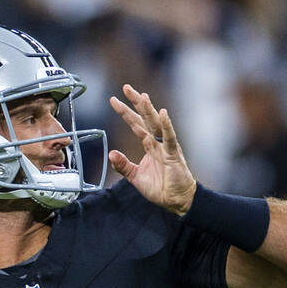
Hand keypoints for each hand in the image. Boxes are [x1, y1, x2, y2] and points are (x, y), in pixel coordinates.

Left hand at [108, 85, 196, 214]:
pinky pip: (169, 137)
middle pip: (145, 118)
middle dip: (135, 103)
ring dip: (148, 110)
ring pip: (156, 124)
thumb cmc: (160, 187)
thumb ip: (123, 165)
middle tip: (126, 87)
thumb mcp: (135, 176)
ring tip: (142, 97)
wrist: (175, 200)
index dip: (125, 112)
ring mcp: (165, 146)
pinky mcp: (173, 154)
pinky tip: (162, 113)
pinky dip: (166, 125)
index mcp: (148, 144)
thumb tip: (111, 154)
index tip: (113, 99)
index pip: (135, 123)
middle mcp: (157, 141)